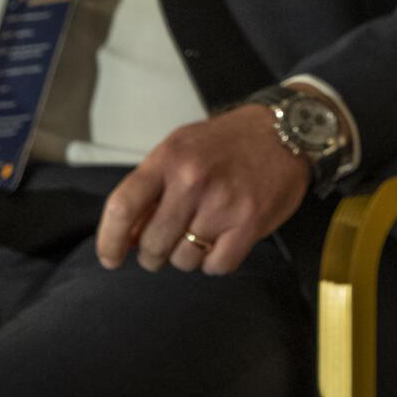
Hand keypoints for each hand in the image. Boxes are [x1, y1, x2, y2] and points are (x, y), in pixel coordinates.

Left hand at [96, 105, 309, 275]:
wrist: (287, 130)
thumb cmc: (229, 142)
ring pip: (183, 260)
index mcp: (169, 158)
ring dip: (187, 256)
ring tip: (202, 234)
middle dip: (153, 254)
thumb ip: (152, 188)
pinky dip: (215, 261)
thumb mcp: (181, 147)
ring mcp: (223, 203)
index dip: (109, 241)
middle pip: (152, 244)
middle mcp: (193, 180)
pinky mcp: (250, 222)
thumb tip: (128, 237)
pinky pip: (216, 266)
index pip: (122, 207)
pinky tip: (223, 240)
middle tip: (165, 245)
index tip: (111, 257)